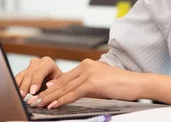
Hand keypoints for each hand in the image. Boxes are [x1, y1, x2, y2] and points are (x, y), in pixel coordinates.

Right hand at [14, 57, 62, 97]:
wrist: (52, 79)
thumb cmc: (56, 80)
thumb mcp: (59, 81)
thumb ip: (55, 83)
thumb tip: (48, 85)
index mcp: (47, 62)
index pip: (41, 71)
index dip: (36, 81)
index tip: (33, 91)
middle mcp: (36, 63)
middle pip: (30, 74)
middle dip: (26, 85)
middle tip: (23, 95)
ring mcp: (28, 68)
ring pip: (22, 76)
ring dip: (19, 86)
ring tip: (18, 95)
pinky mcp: (22, 74)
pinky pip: (16, 79)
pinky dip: (15, 86)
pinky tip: (14, 93)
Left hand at [31, 59, 146, 108]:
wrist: (137, 83)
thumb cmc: (121, 85)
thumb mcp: (100, 83)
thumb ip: (84, 85)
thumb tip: (68, 92)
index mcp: (87, 65)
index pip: (64, 78)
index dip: (51, 87)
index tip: (39, 94)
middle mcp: (86, 66)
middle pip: (62, 82)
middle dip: (46, 92)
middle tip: (33, 101)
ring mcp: (89, 73)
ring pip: (65, 88)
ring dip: (50, 97)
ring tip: (38, 104)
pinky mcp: (93, 82)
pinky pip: (73, 93)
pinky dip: (62, 100)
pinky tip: (53, 105)